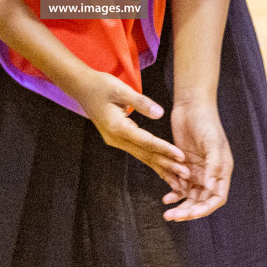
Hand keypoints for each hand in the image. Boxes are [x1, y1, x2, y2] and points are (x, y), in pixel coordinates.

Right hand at [68, 69, 189, 188]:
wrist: (81, 87)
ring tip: (178, 181)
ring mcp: (116, 141)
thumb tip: (160, 114)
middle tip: (186, 175)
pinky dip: (152, 162)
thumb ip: (141, 102)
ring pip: (142, 157)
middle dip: (166, 165)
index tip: (181, 157)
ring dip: (161, 168)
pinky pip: (138, 153)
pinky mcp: (117, 139)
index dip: (164, 149)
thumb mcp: (121, 89)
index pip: (146, 142)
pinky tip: (162, 171)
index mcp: (117, 127)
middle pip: (145, 155)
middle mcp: (116, 138)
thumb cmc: (101, 85)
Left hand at [161, 99, 232, 221]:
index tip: (191, 214)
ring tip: (168, 213)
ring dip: (180, 205)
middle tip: (174, 217)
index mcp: (221, 171)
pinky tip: (166, 197)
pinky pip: (179, 184)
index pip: (216, 198)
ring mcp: (197, 170)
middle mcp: (210, 174)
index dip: (205, 209)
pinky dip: (174, 192)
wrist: (191, 106)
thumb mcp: (212, 142)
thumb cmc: (206, 122)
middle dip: (189, 211)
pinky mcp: (184, 165)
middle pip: (201, 201)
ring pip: (190, 196)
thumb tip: (210, 187)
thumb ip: (213, 165)